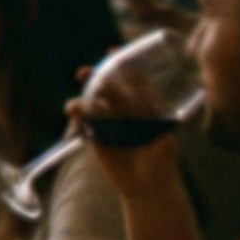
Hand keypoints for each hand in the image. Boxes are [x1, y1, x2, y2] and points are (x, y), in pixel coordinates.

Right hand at [64, 76, 182, 202]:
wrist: (145, 187)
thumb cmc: (161, 164)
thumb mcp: (165, 148)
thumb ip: (163, 136)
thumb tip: (165, 125)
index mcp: (145, 106)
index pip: (134, 80)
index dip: (123, 65)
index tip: (112, 52)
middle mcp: (127, 110)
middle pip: (109, 87)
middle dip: (96, 78)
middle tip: (85, 73)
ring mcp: (110, 122)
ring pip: (94, 102)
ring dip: (83, 97)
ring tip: (75, 106)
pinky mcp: (96, 136)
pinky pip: (85, 120)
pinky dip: (78, 114)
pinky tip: (74, 112)